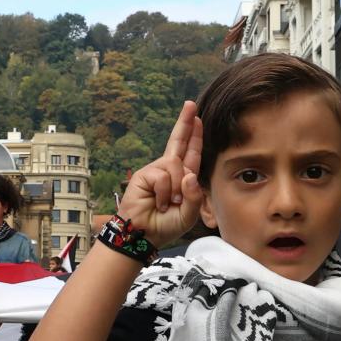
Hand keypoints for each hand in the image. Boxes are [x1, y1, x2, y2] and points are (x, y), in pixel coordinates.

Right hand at [116, 101, 204, 248]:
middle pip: (179, 142)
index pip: (191, 152)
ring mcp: (155, 171)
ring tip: (168, 205)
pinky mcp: (144, 175)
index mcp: (182, 177)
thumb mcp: (188, 214)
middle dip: (185, 123)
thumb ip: (194, 196)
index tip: (197, 117)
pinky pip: (163, 177)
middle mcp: (168, 170)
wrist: (144, 235)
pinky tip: (159, 204)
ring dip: (175, 190)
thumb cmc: (165, 225)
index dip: (195, 135)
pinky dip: (164, 193)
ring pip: (175, 166)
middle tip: (190, 104)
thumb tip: (190, 175)